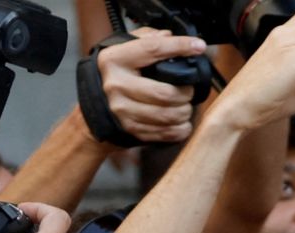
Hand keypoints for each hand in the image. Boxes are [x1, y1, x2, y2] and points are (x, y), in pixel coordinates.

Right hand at [96, 28, 205, 143]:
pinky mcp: (131, 129)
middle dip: (186, 93)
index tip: (198, 46)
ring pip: (168, 115)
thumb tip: (169, 36)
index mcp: (116, 60)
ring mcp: (122, 110)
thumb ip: (147, 39)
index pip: (152, 49)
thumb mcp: (126, 49)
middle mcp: (116, 85)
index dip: (179, 46)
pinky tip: (181, 121)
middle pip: (165, 93)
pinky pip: (167, 133)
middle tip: (189, 90)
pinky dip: (181, 128)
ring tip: (185, 105)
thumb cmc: (119, 73)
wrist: (96, 103)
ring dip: (185, 112)